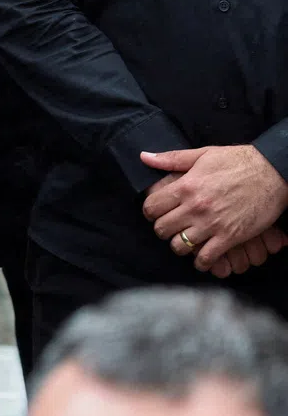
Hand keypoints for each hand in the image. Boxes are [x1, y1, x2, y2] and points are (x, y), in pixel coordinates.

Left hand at [141, 145, 287, 271]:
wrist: (271, 173)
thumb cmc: (236, 161)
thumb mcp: (201, 154)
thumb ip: (171, 159)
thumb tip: (144, 157)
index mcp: (185, 186)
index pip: (152, 207)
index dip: (150, 211)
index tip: (155, 212)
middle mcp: (195, 207)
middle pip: (162, 229)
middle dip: (162, 229)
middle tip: (170, 227)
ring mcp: (212, 224)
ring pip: (180, 246)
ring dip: (179, 246)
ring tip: (184, 240)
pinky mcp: (230, 237)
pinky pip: (206, 258)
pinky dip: (201, 261)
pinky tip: (202, 255)